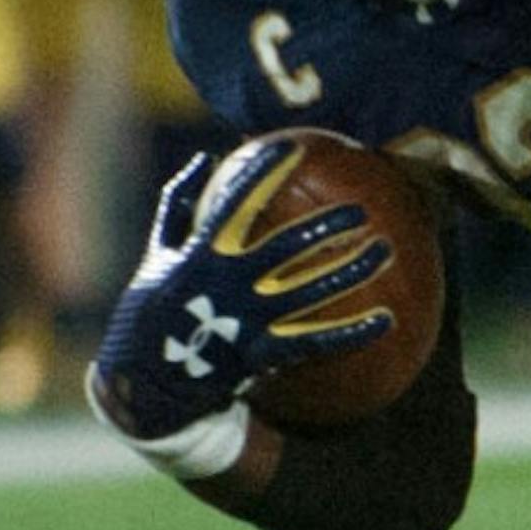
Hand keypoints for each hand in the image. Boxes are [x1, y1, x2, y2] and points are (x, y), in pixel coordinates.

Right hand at [91, 143, 390, 443]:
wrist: (144, 381)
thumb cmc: (149, 311)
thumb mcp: (157, 253)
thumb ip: (178, 204)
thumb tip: (204, 159)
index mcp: (202, 253)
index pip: (238, 201)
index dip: (265, 172)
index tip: (295, 148)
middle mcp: (228, 283)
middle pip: (287, 247)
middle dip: (327, 225)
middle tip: (362, 210)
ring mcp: (246, 319)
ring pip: (309, 291)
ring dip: (350, 271)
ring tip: (386, 251)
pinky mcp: (258, 354)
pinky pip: (314, 341)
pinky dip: (351, 332)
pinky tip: (386, 320)